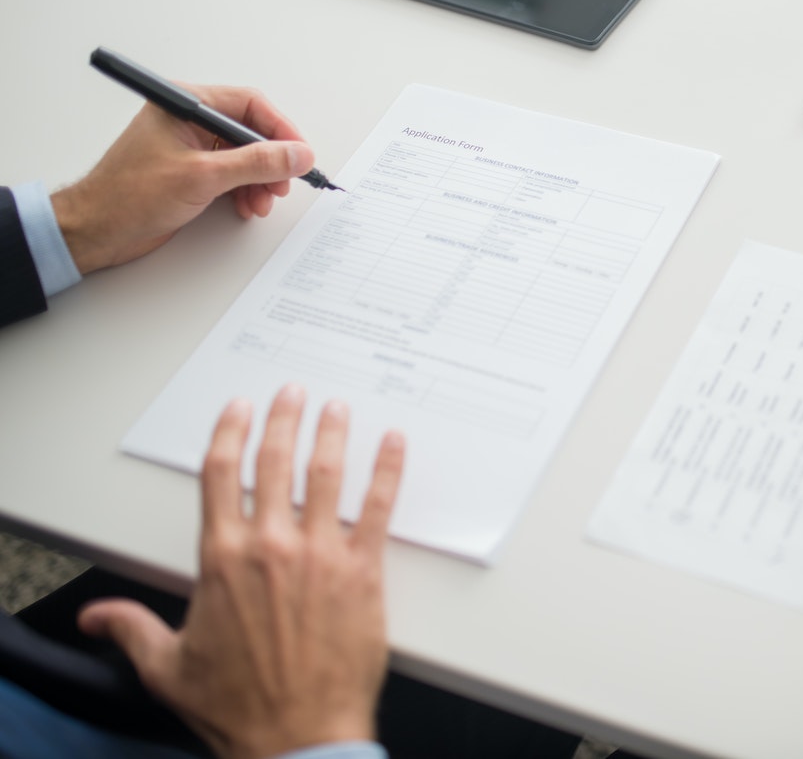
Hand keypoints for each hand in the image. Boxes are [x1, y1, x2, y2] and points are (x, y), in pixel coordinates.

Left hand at [51, 84, 315, 273]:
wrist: (95, 231)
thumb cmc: (128, 196)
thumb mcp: (202, 177)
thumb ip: (255, 163)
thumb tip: (296, 154)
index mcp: (185, 105)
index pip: (249, 105)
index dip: (280, 129)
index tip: (299, 154)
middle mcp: (189, 122)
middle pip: (250, 132)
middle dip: (271, 161)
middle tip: (282, 183)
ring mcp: (190, 148)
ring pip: (245, 156)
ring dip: (260, 180)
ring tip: (262, 201)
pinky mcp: (191, 172)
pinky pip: (232, 174)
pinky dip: (245, 190)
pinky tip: (247, 205)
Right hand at [79, 385, 405, 758]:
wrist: (295, 735)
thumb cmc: (237, 705)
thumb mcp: (168, 666)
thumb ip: (130, 629)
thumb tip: (95, 617)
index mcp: (221, 560)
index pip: (220, 475)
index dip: (230, 433)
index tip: (240, 408)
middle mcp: (269, 547)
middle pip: (274, 463)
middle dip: (283, 419)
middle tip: (293, 392)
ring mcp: (319, 555)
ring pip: (326, 474)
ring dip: (331, 433)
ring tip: (336, 407)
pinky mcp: (362, 571)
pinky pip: (377, 508)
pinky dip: (387, 470)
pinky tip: (394, 444)